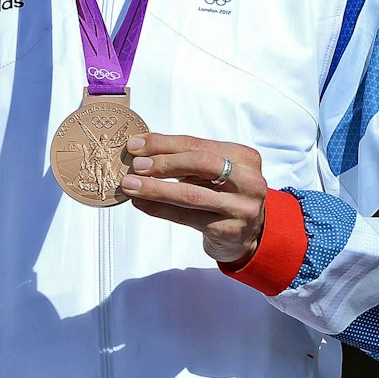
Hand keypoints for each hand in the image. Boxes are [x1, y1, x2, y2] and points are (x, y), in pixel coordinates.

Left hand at [120, 133, 266, 264]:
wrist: (247, 234)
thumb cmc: (223, 194)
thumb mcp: (211, 172)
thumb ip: (183, 158)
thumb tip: (140, 148)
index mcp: (244, 157)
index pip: (196, 144)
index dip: (163, 143)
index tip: (136, 144)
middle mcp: (248, 181)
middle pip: (199, 164)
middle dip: (163, 163)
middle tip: (135, 165)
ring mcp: (241, 207)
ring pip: (190, 194)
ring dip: (155, 188)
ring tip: (130, 185)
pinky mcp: (229, 230)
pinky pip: (186, 217)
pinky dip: (158, 209)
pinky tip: (140, 203)